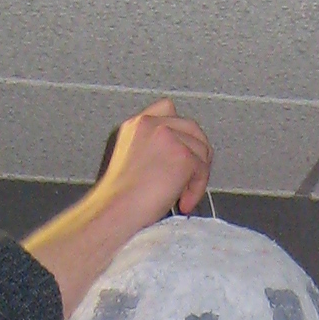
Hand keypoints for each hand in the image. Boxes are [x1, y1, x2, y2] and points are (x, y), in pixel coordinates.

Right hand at [96, 99, 213, 234]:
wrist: (115, 210)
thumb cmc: (121, 197)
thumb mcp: (132, 158)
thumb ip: (152, 146)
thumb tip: (179, 154)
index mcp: (137, 124)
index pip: (168, 108)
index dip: (179, 131)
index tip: (179, 153)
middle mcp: (152, 124)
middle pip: (192, 129)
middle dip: (196, 155)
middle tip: (188, 180)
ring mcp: (168, 136)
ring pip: (201, 150)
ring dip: (196, 176)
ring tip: (180, 196)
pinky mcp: (183, 155)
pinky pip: (202, 169)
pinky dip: (196, 190)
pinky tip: (182, 202)